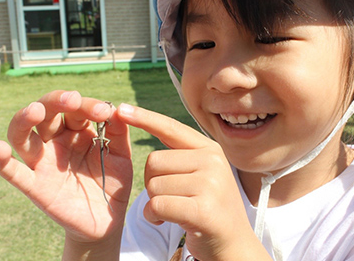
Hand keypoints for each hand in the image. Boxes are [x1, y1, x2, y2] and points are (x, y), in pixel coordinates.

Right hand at [0, 91, 132, 244]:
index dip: (87, 106)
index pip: (75, 109)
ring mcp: (43, 162)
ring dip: (24, 119)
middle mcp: (56, 142)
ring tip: (35, 110)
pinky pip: (13, 172)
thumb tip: (115, 107)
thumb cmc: (112, 181)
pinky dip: (2, 161)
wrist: (107, 218)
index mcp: (77, 131)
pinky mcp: (35, 186)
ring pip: (22, 135)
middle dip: (57, 102)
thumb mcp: (120, 155)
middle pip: (46, 113)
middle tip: (73, 99)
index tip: (104, 111)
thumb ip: (118, 132)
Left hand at [117, 104, 270, 260]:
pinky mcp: (203, 208)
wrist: (232, 243)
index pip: (171, 128)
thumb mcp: (203, 174)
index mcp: (210, 149)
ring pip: (153, 185)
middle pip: (153, 161)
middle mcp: (212, 161)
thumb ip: (182, 156)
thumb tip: (150, 126)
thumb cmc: (208, 207)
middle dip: (152, 182)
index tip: (121, 109)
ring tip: (173, 210)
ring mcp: (210, 184)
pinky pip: (157, 204)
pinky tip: (166, 220)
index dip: (144, 118)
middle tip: (170, 197)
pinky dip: (154, 216)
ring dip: (153, 203)